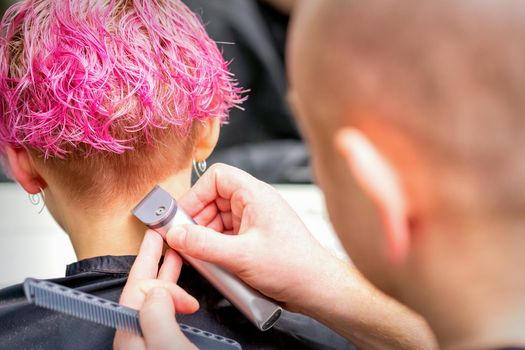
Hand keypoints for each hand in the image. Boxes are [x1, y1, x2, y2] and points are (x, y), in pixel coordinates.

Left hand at [113, 230, 198, 349]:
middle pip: (142, 288)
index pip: (138, 286)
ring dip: (165, 275)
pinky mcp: (160, 346)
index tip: (166, 246)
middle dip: (152, 259)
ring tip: (175, 258)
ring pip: (153, 299)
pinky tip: (181, 294)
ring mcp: (147, 341)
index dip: (156, 267)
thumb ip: (157, 314)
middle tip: (158, 236)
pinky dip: (172, 294)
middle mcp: (135, 334)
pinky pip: (162, 311)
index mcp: (130, 330)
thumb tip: (158, 289)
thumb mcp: (165, 344)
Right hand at [165, 163, 348, 313]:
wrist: (317, 288)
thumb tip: (176, 235)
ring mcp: (254, 221)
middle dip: (197, 221)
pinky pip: (226, 236)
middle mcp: (254, 203)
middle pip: (213, 200)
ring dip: (206, 237)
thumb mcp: (241, 256)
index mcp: (255, 194)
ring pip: (218, 220)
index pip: (217, 177)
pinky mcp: (253, 238)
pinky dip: (216, 248)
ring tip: (202, 257)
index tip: (182, 217)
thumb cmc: (294, 266)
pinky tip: (216, 264)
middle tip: (186, 241)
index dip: (195, 194)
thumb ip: (204, 245)